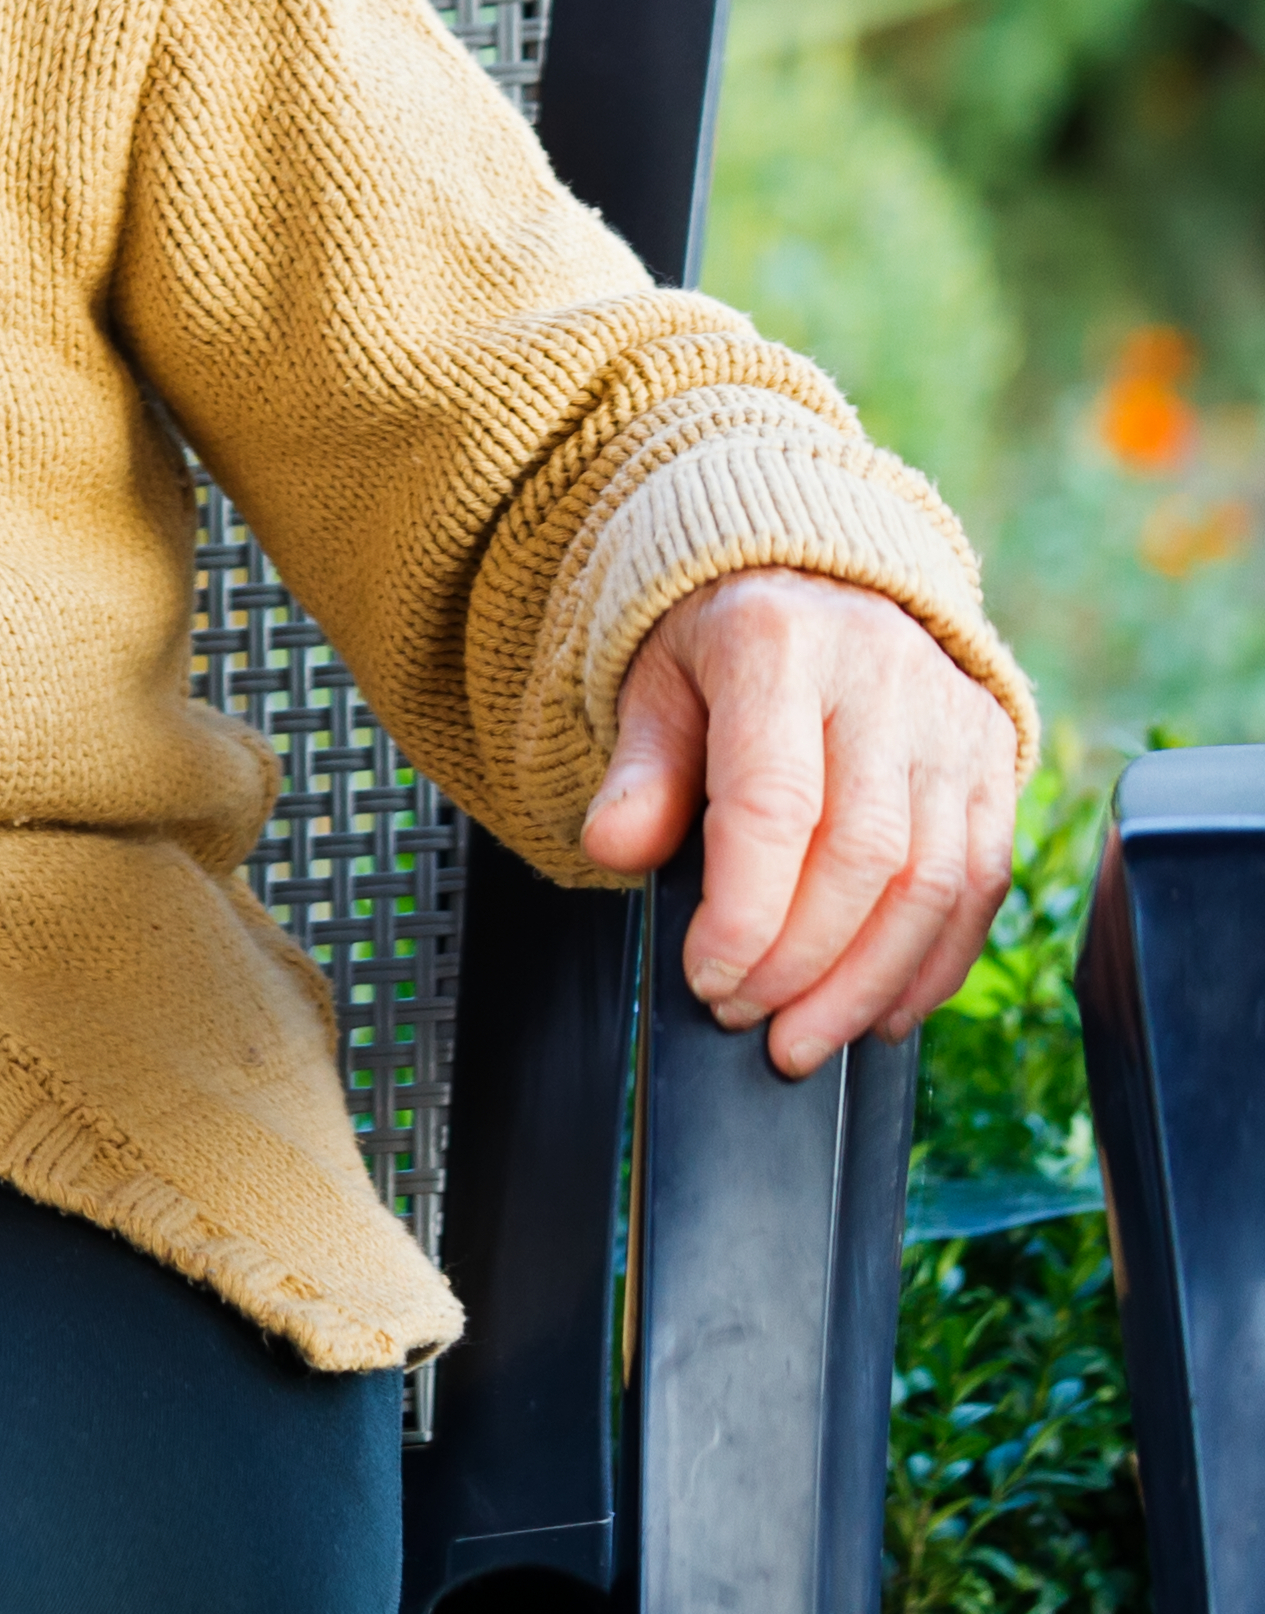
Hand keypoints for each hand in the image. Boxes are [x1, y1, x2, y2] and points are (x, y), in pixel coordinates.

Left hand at [581, 569, 1018, 1077]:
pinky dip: (935, 962)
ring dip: (871, 982)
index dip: (745, 913)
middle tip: (749, 1019)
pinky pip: (982, 881)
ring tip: (809, 1036)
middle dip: (805, 963)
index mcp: (778, 644)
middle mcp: (883, 677)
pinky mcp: (996, 759)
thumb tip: (616, 851)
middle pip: (864, 857)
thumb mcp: (654, 684)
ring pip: (935, 882)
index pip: (773, 805)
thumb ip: (639, 772)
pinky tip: (884, 1008)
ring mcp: (951, 719)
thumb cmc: (720, 644)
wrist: (816, 578)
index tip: (709, 978)